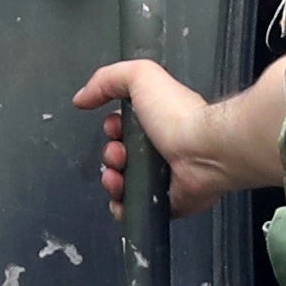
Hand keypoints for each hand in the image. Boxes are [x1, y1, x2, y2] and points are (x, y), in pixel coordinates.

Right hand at [76, 57, 234, 215]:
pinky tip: (123, 194)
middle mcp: (160, 149)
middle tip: (119, 153)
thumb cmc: (180, 116)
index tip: (114, 127)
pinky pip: (134, 208)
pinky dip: (121, 204)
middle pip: (118, 157)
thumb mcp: (141, 76)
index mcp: (157, 120)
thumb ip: (108, 79)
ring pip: (122, 183)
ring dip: (111, 180)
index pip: (123, 128)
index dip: (111, 129)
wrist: (202, 151)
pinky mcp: (165, 202)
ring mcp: (162, 177)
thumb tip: (83, 96)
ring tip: (119, 174)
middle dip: (110, 155)